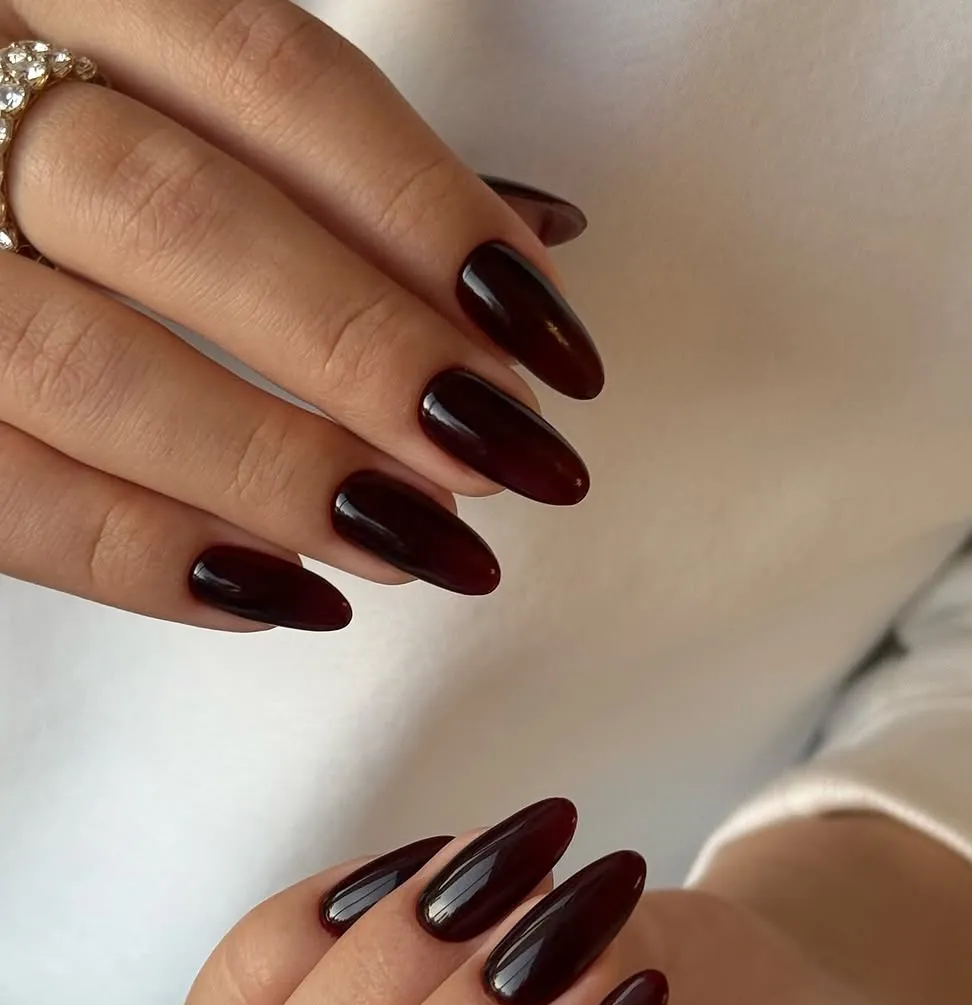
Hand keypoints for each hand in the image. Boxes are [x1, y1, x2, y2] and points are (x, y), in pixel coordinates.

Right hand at [0, 4, 600, 627]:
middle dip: (358, 351)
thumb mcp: (175, 90)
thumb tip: (538, 233)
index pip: (269, 71)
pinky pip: (0, 495)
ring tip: (413, 541)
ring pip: (78, 365)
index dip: (424, 209)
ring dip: (272, 474)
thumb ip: (333, 162)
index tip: (544, 336)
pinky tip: (278, 592)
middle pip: (175, 218)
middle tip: (490, 450)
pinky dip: (146, 558)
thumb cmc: (72, 149)